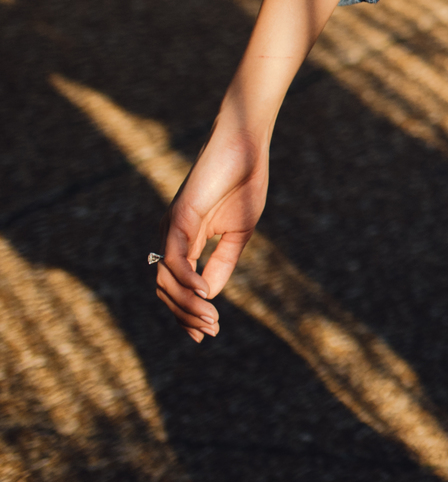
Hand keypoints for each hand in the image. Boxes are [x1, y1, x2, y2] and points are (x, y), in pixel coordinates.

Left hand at [155, 119, 269, 342]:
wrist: (246, 147)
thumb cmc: (244, 183)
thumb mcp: (238, 233)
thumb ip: (222, 262)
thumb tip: (209, 296)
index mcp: (186, 243)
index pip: (178, 286)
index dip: (189, 312)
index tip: (207, 334)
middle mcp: (172, 239)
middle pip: (167, 290)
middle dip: (187, 315)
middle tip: (210, 332)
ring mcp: (172, 228)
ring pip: (167, 279)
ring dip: (188, 304)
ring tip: (211, 319)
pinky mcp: (179, 217)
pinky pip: (176, 257)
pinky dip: (187, 279)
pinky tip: (205, 293)